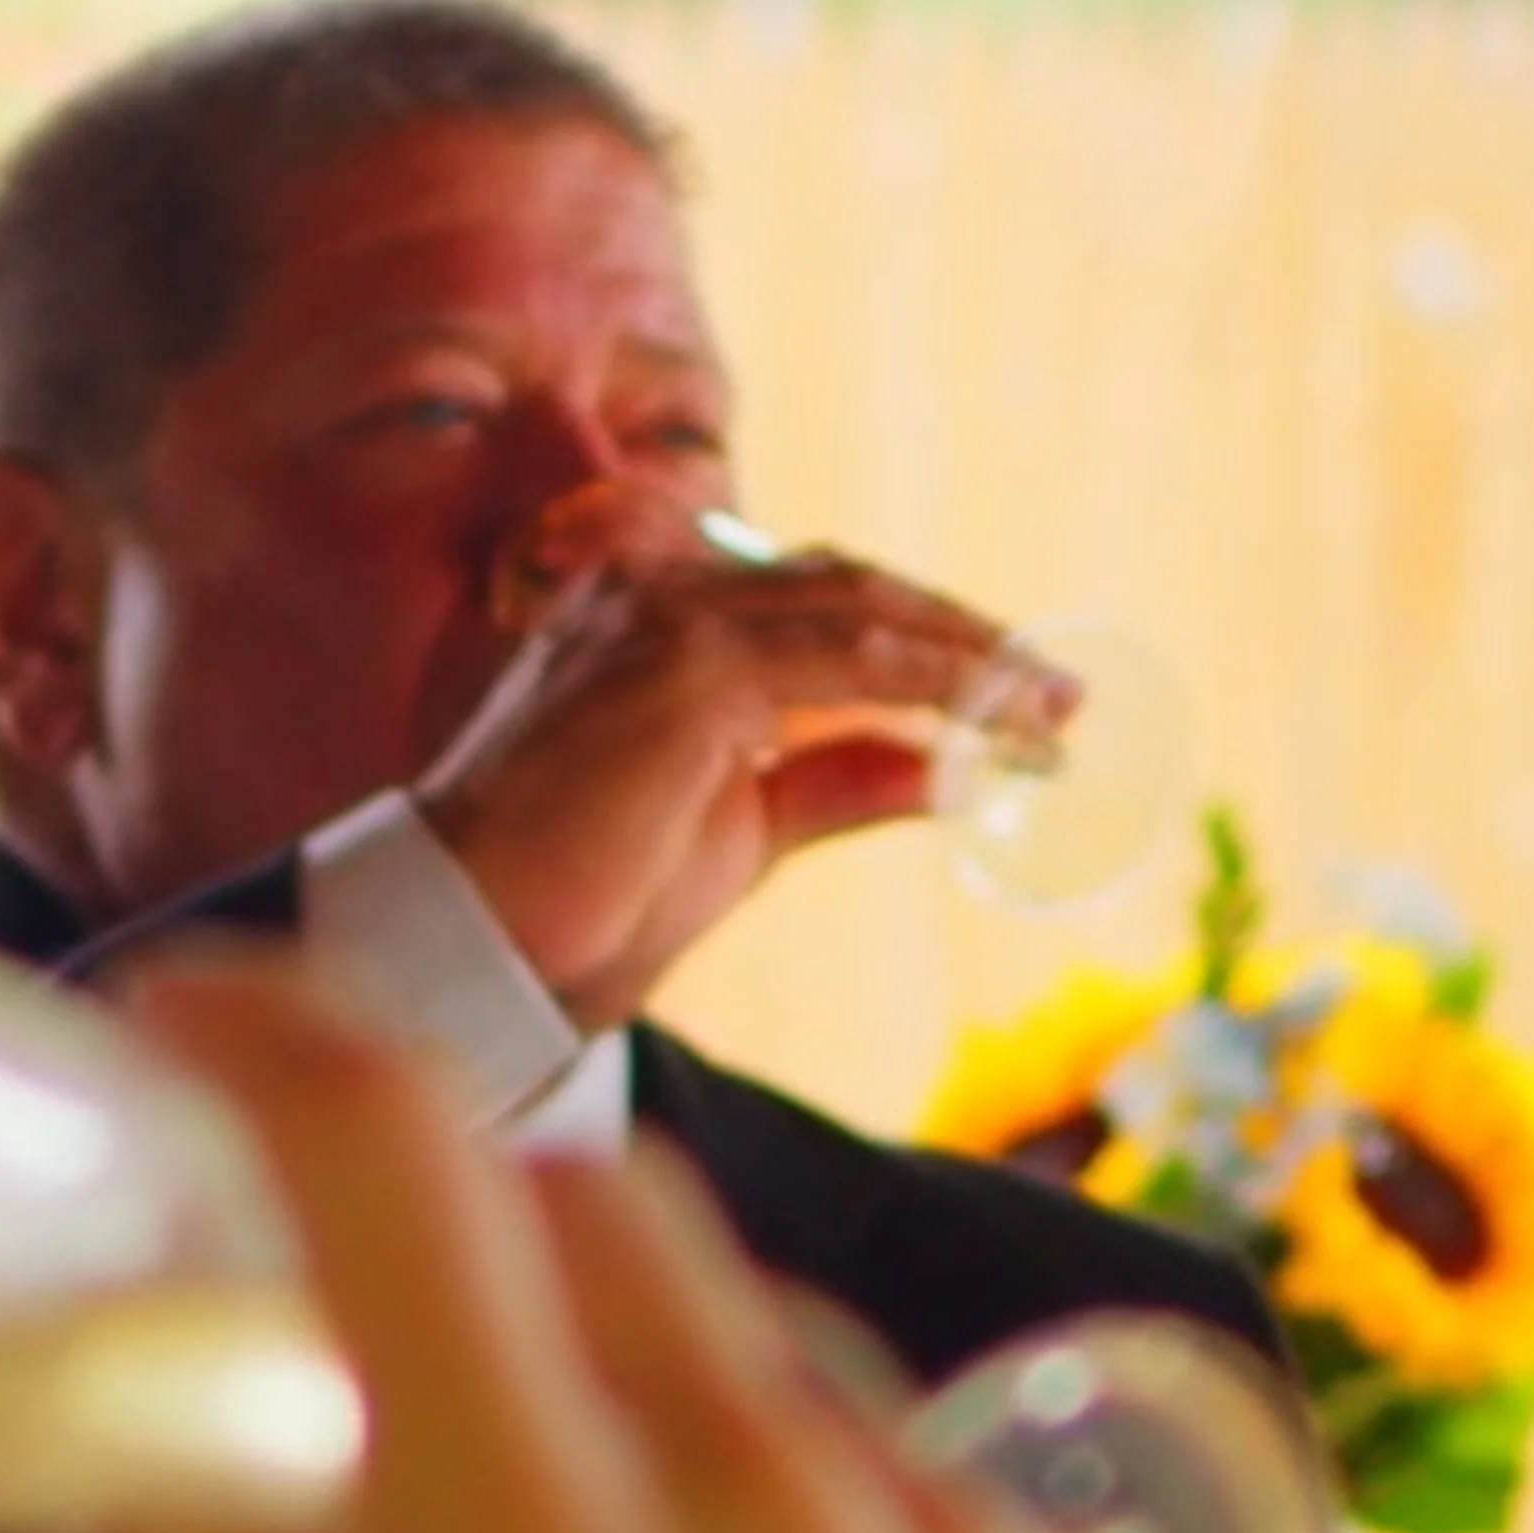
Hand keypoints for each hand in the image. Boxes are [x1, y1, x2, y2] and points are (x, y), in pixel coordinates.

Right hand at [86, 959, 1275, 1532]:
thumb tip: (147, 1518)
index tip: (187, 1033)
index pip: (390, 1159)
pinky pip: (870, 1446)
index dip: (262, 1041)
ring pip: (731, 1318)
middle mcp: (750, 1491)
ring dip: (612, 1358)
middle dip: (440, 1206)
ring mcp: (927, 1530)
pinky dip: (759, 1478)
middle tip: (363, 1329)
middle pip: (576, 1191)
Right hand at [415, 536, 1070, 1026]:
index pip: (810, 603)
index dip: (917, 641)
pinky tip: (999, 725)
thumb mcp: (739, 835)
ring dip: (971, 660)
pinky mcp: (692, 670)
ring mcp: (668, 622)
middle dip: (962, 639)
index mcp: (648, 624)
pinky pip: (854, 659)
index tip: (1009, 694)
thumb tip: (942, 771)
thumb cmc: (577, 905)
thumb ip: (831, 782)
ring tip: (1051, 711)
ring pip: (861, 612)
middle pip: (848, 588)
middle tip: (1055, 695)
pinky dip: (940, 686)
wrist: (478, 943)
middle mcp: (653, 597)